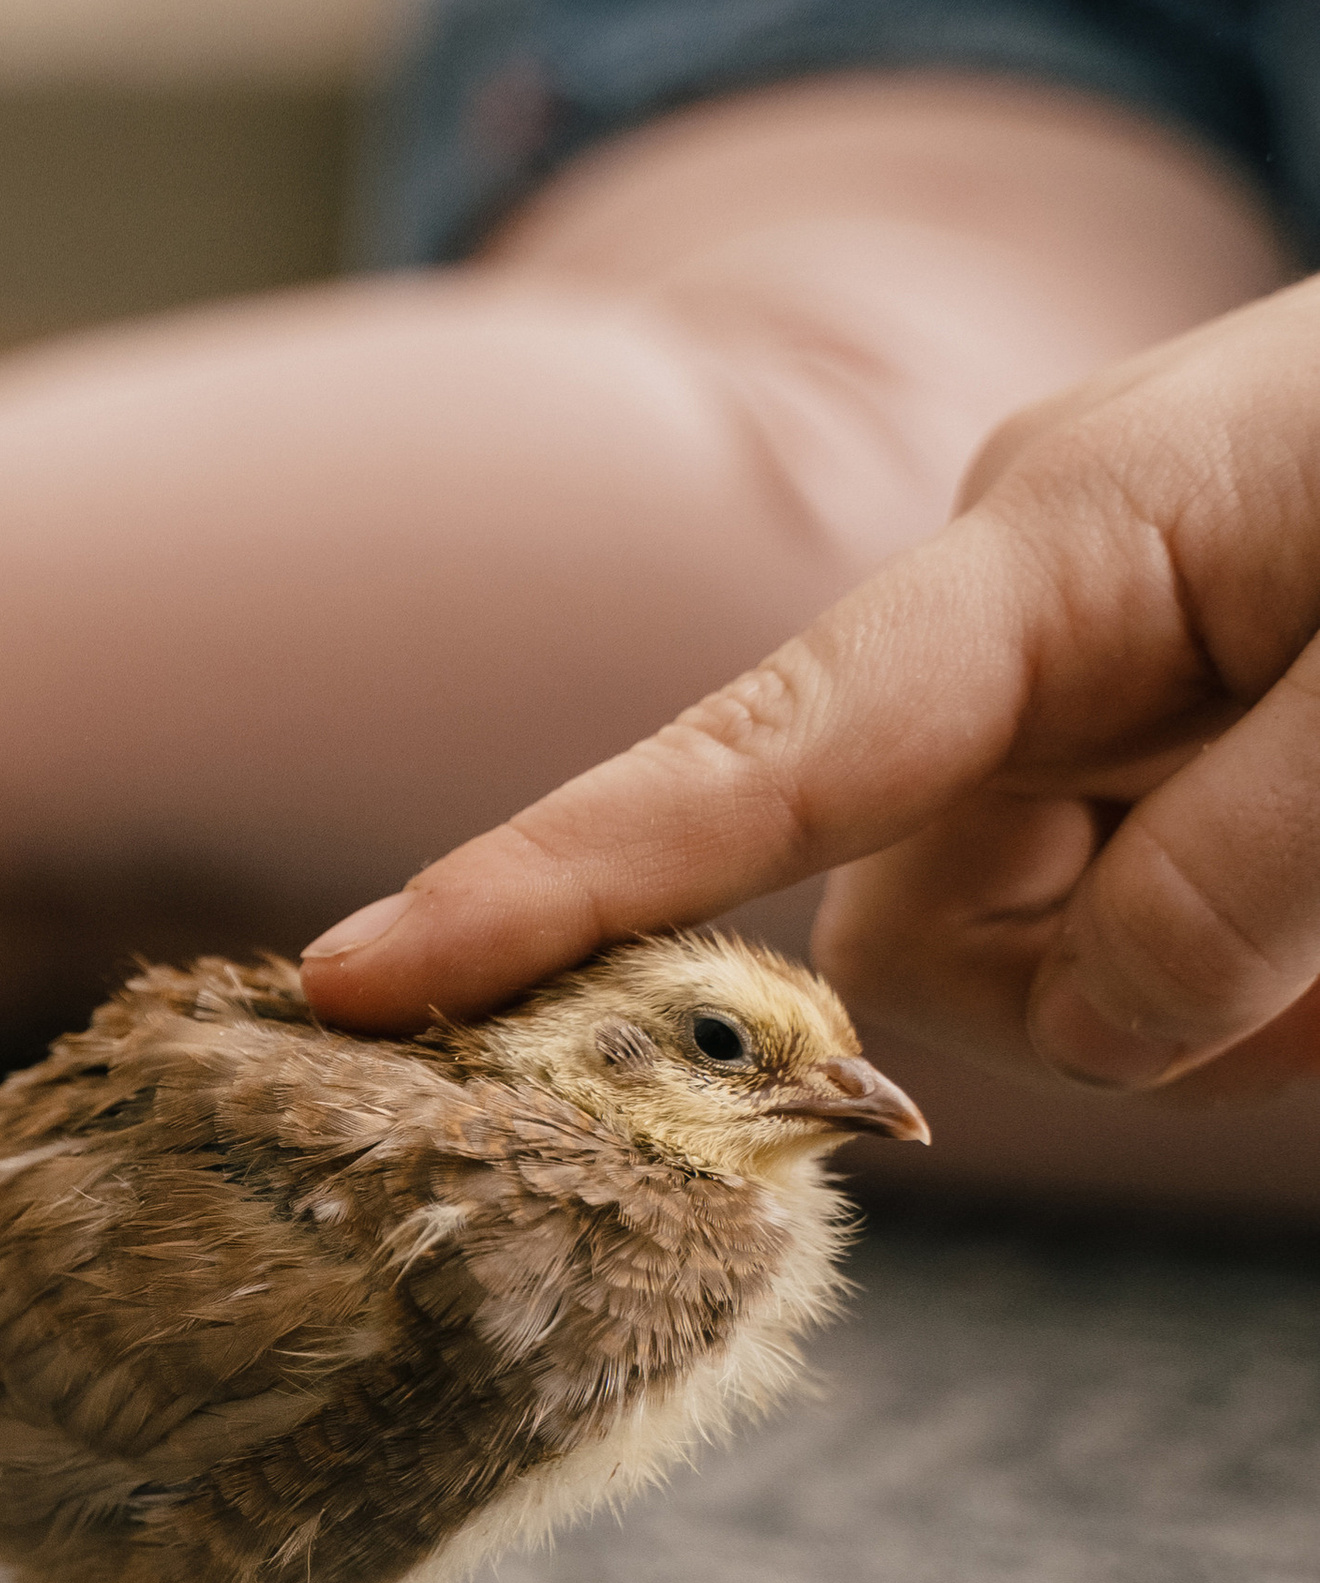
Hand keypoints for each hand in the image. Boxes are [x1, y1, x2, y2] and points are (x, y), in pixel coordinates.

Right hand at [302, 274, 1319, 1098]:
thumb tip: (1082, 1028)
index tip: (356, 986)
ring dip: (1247, 994)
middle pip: (917, 942)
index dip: (546, 883)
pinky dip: (1289, 979)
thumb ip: (1242, 869)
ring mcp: (1099, 715)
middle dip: (1111, 995)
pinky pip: (1166, 972)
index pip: (741, 756)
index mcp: (1051, 554)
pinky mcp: (1177, 779)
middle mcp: (1032, 642)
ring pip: (1057, 986)